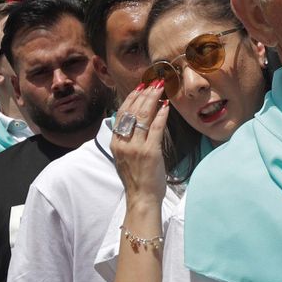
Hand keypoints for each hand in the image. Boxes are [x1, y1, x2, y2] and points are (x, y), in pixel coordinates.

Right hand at [111, 80, 171, 209]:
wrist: (141, 198)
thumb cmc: (136, 178)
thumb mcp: (124, 156)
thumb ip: (126, 139)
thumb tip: (133, 121)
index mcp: (115, 143)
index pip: (121, 114)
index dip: (131, 98)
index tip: (140, 88)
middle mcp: (123, 143)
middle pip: (132, 112)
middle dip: (144, 94)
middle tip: (153, 82)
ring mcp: (136, 147)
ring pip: (143, 116)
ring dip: (153, 99)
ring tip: (160, 88)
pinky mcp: (150, 152)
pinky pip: (156, 128)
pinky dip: (161, 115)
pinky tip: (166, 106)